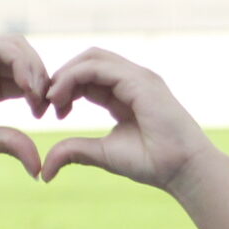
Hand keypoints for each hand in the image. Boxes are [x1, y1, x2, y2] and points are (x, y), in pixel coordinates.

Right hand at [0, 36, 52, 177]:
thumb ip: (12, 143)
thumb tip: (39, 168)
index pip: (29, 78)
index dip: (46, 92)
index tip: (54, 115)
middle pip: (28, 59)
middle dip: (45, 79)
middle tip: (51, 105)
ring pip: (18, 47)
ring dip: (35, 69)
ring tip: (38, 95)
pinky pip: (1, 47)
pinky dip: (20, 63)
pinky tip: (25, 86)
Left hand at [37, 47, 214, 191]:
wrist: (182, 169)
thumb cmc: (151, 163)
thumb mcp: (102, 154)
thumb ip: (75, 151)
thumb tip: (46, 170)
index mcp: (125, 93)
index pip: (88, 76)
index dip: (65, 87)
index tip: (51, 112)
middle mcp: (132, 80)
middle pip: (88, 60)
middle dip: (62, 76)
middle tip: (46, 102)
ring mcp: (138, 77)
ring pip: (92, 58)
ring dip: (65, 74)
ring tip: (51, 99)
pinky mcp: (140, 81)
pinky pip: (98, 68)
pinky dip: (74, 77)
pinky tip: (61, 98)